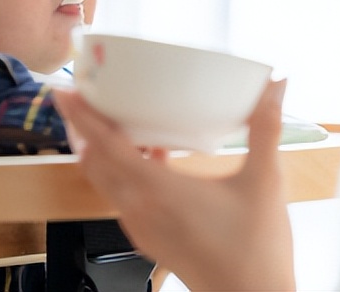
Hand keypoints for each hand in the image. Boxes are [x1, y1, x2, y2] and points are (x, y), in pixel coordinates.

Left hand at [53, 80, 295, 290]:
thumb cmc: (255, 250)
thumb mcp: (264, 181)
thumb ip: (266, 129)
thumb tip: (274, 89)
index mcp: (158, 191)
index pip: (105, 147)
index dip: (82, 117)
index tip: (65, 93)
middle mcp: (140, 209)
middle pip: (94, 162)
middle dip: (84, 128)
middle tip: (87, 96)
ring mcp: (141, 227)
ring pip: (105, 181)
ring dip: (103, 150)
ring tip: (118, 121)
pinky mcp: (149, 238)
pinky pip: (122, 197)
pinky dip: (122, 171)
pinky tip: (152, 157)